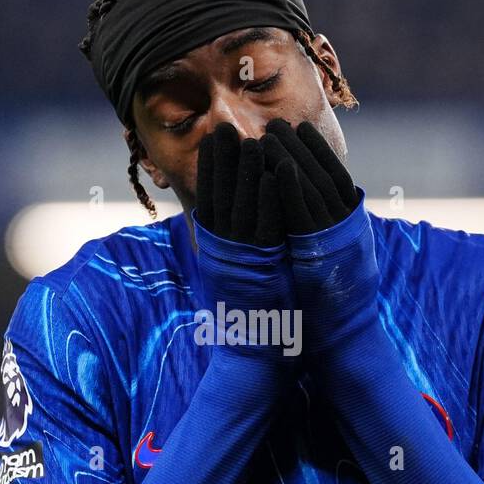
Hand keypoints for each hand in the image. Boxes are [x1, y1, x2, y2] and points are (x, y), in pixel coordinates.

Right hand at [192, 123, 298, 373]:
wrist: (254, 354)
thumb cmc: (247, 317)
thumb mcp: (231, 275)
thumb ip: (227, 247)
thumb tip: (219, 220)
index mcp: (215, 250)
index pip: (208, 200)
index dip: (210, 170)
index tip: (210, 142)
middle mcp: (225, 252)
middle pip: (222, 197)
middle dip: (222, 161)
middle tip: (222, 128)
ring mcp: (243, 258)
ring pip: (244, 206)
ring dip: (247, 172)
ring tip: (250, 140)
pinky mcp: (265, 267)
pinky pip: (267, 225)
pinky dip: (270, 197)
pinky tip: (274, 172)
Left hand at [260, 118, 378, 358]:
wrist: (342, 339)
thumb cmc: (334, 305)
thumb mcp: (336, 260)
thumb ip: (329, 233)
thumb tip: (324, 208)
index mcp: (349, 226)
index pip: (333, 176)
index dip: (317, 151)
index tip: (299, 127)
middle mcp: (344, 228)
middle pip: (318, 175)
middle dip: (296, 147)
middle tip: (276, 122)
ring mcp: (332, 241)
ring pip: (309, 189)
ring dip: (288, 159)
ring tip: (268, 134)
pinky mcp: (315, 255)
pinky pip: (300, 215)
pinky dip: (289, 189)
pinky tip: (274, 168)